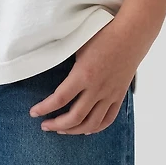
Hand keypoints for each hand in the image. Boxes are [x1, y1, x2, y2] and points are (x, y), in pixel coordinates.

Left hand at [28, 19, 142, 134]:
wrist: (131, 34)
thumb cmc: (104, 35)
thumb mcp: (79, 44)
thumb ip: (65, 59)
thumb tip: (47, 64)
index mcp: (83, 74)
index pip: (60, 99)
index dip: (44, 108)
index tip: (34, 112)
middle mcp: (97, 88)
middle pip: (74, 117)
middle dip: (56, 125)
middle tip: (45, 125)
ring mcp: (110, 94)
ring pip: (91, 123)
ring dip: (74, 130)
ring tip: (61, 130)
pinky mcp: (119, 95)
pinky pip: (108, 119)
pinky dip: (96, 128)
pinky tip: (86, 130)